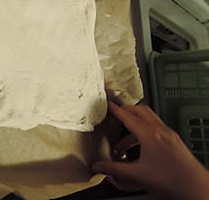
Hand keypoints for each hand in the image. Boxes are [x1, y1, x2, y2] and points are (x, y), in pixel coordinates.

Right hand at [92, 101, 208, 198]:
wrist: (196, 188)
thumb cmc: (172, 181)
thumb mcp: (137, 175)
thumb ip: (114, 169)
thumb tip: (98, 166)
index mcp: (149, 135)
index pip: (128, 117)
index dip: (116, 110)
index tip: (109, 105)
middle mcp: (161, 131)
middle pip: (141, 111)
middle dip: (127, 110)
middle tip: (117, 113)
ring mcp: (170, 135)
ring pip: (150, 119)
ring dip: (137, 122)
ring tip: (126, 135)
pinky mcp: (176, 142)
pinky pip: (158, 128)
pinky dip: (147, 130)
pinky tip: (143, 145)